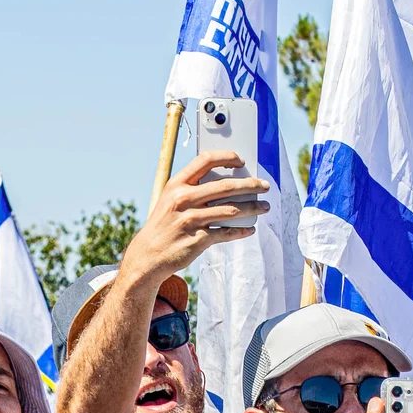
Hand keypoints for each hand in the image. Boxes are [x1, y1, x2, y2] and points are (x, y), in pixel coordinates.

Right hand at [118, 151, 270, 282]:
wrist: (148, 255)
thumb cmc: (163, 225)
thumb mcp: (170, 200)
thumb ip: (192, 189)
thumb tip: (225, 182)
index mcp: (176, 185)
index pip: (205, 160)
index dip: (227, 157)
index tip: (240, 161)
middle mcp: (183, 200)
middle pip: (225, 186)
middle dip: (250, 184)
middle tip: (263, 186)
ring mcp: (191, 220)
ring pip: (231, 209)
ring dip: (253, 208)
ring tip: (264, 207)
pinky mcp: (198, 239)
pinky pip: (227, 232)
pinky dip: (242, 231)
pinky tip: (249, 229)